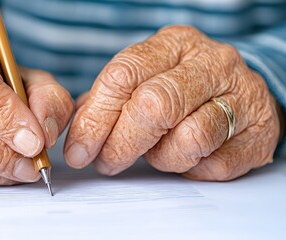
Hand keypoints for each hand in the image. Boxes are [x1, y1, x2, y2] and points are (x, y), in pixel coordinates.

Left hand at [65, 26, 280, 180]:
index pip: (123, 76)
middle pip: (153, 106)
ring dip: (162, 157)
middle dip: (121, 144)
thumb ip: (110, 99)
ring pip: (188, 139)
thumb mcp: (146, 80)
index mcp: (173, 44)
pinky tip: (189, 158)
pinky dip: (192, 169)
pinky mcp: (260, 131)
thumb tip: (78, 129)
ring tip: (158, 152)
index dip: (95, 118)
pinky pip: (214, 165)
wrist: (244, 93)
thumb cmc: (184, 89)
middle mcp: (211, 62)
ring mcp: (241, 94)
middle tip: (108, 162)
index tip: (79, 150)